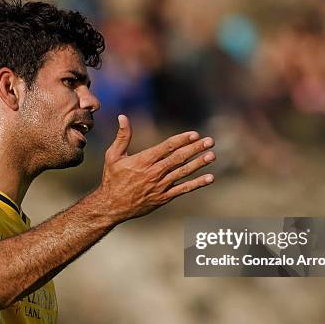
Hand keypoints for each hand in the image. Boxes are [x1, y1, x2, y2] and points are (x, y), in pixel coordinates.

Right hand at [95, 114, 214, 222]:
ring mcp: (160, 186)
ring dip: (199, 164)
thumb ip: (122, 137)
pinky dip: (197, 184)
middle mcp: (154, 172)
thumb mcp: (113, 156)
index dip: (182, 140)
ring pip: (183, 172)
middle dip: (195, 148)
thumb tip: (122, 117)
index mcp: (143, 160)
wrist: (111, 206)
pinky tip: (209, 178)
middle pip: (178, 158)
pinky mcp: (163, 198)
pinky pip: (183, 190)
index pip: (166, 147)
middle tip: (210, 141)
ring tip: (212, 155)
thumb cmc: (112, 179)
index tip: (195, 134)